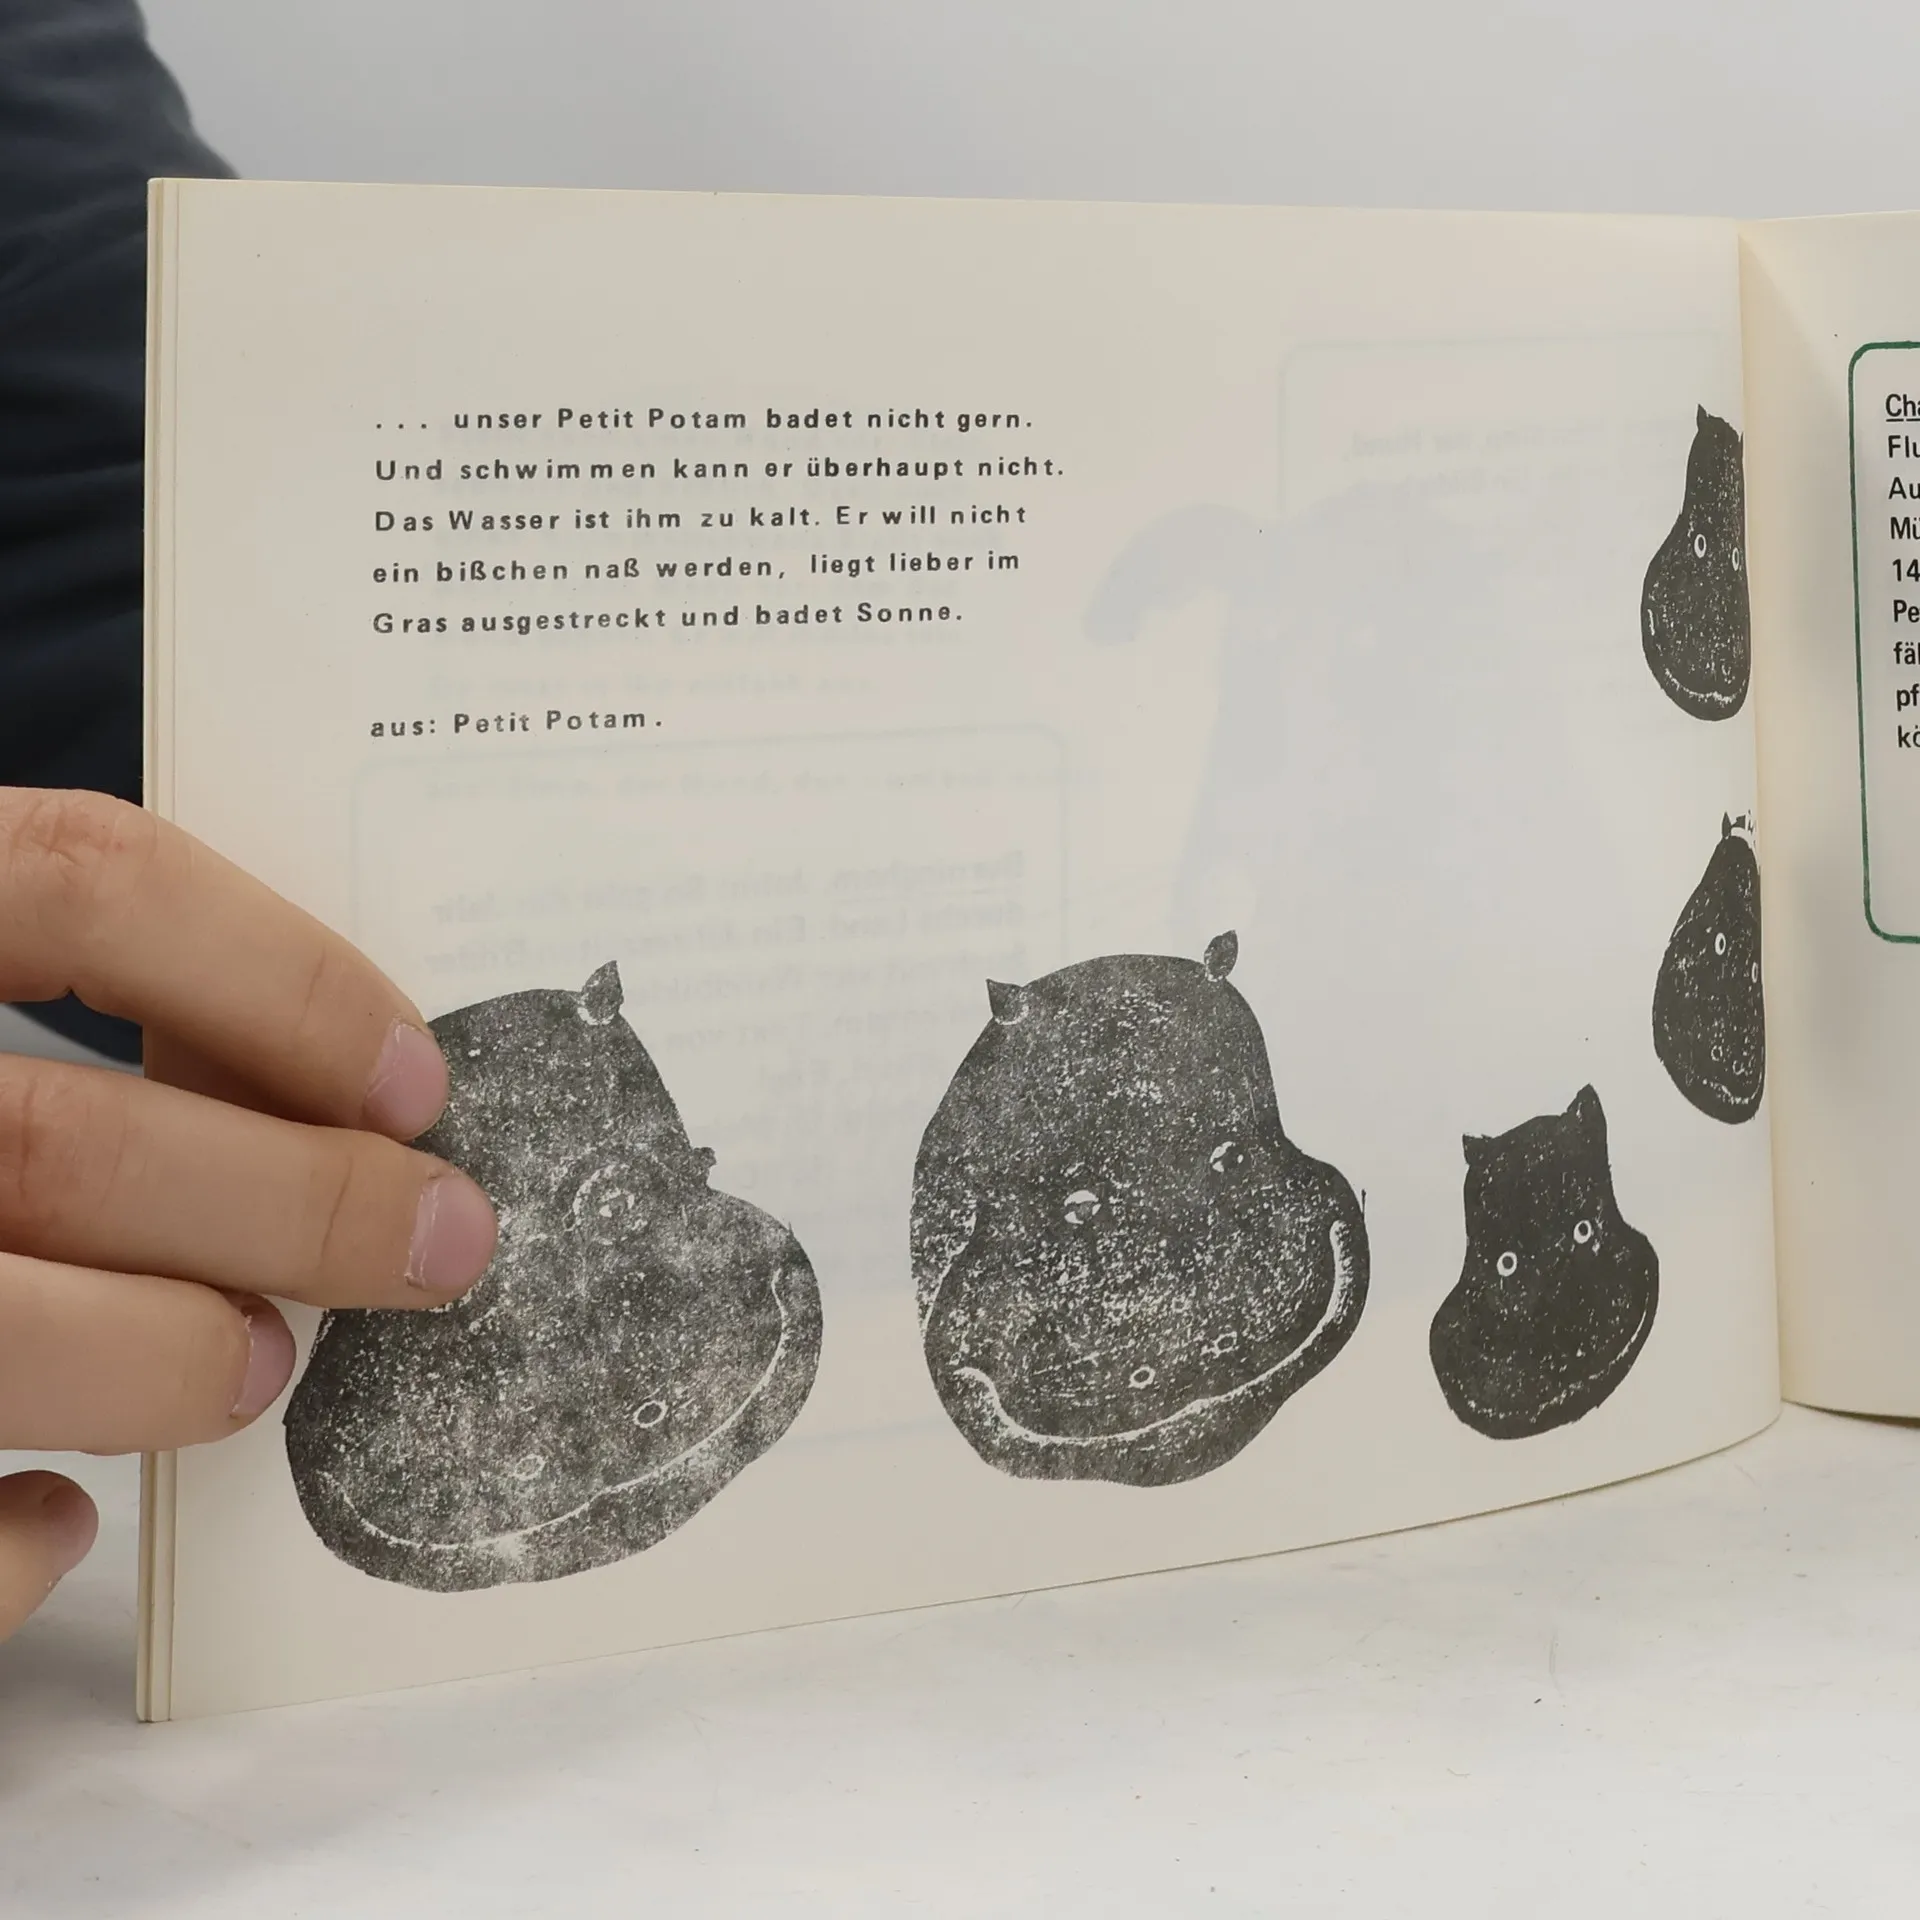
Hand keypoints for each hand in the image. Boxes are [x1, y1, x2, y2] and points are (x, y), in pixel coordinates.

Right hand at [0, 790, 496, 1639]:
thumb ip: (36, 973)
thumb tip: (298, 1084)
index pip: (83, 875)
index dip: (283, 976)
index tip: (414, 1077)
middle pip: (65, 1137)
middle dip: (296, 1202)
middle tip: (437, 1243)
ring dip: (166, 1358)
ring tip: (261, 1365)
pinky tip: (57, 1523)